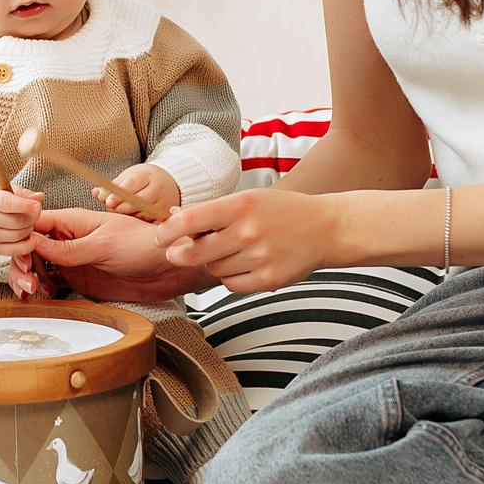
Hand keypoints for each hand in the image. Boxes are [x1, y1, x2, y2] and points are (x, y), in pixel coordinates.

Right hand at [0, 183, 43, 254]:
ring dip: (30, 228)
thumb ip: (20, 192)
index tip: (37, 205)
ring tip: (27, 220)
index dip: (24, 205)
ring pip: (19, 235)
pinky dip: (27, 245)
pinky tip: (30, 236)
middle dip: (32, 217)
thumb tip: (40, 197)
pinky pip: (15, 250)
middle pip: (18, 222)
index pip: (6, 204)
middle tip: (35, 210)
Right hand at [29, 206, 210, 302]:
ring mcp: (72, 260)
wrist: (167, 269)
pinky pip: (51, 282)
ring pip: (37, 266)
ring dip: (27, 276)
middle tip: (26, 280)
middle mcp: (68, 239)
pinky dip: (40, 289)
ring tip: (29, 290)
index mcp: (73, 221)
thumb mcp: (104, 244)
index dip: (21, 237)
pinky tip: (38, 295)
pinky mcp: (78, 279)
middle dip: (21, 262)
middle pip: (30, 247)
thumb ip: (69, 249)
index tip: (21, 255)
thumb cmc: (143, 245)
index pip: (35, 224)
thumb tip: (34, 244)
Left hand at [100, 164, 180, 216]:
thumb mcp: (128, 177)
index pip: (132, 184)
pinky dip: (140, 224)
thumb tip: (96, 193)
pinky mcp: (167, 215)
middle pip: (138, 201)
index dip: (119, 194)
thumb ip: (112, 186)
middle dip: (122, 208)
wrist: (169, 183)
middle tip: (112, 209)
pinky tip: (133, 221)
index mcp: (147, 175)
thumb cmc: (142, 180)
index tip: (108, 202)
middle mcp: (159, 188)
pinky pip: (151, 223)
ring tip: (121, 214)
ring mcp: (165, 202)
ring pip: (144, 214)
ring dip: (129, 217)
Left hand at [154, 188, 337, 293]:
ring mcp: (260, 257)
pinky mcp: (268, 280)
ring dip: (213, 263)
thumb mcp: (247, 199)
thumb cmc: (282, 211)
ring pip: (213, 269)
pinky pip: (231, 284)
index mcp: (240, 205)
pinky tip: (246, 264)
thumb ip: (211, 211)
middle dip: (180, 254)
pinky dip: (231, 277)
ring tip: (232, 250)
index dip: (167, 231)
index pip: (191, 220)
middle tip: (176, 252)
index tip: (158, 236)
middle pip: (195, 253)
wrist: (325, 228)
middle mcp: (249, 231)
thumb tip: (173, 217)